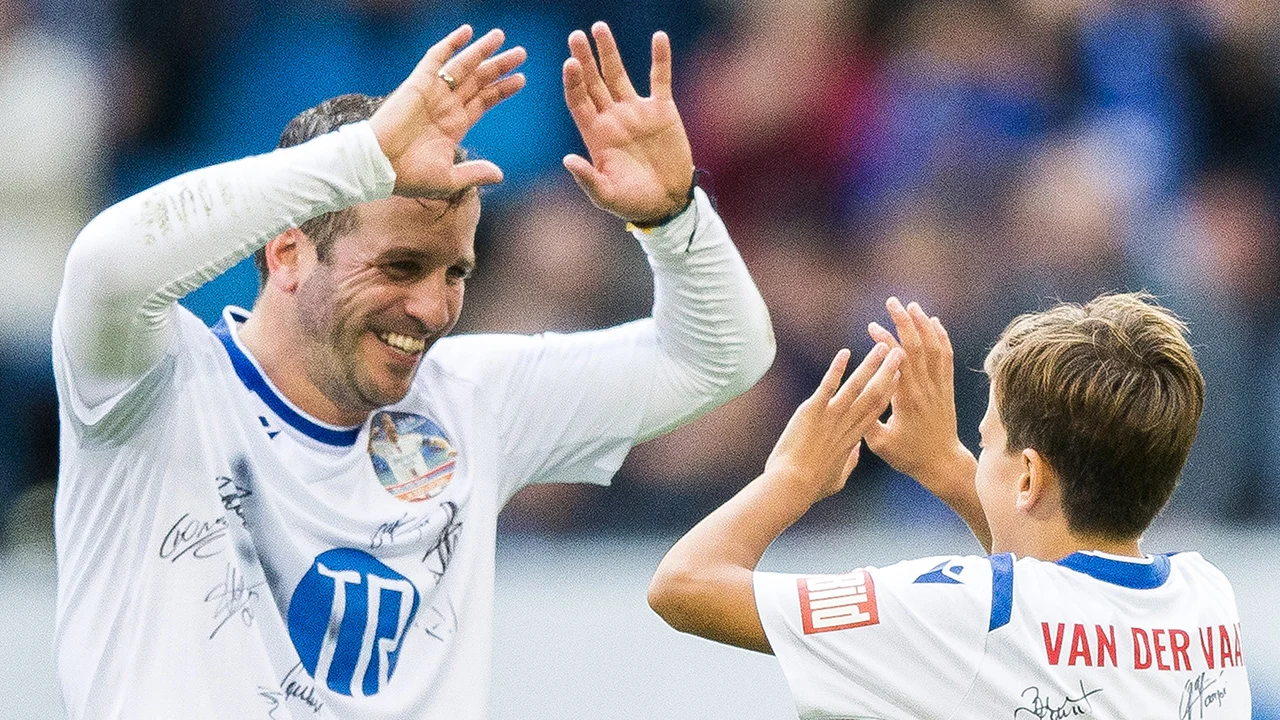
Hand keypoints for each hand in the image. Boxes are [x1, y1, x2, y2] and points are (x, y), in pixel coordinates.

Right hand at [370, 25, 526, 197]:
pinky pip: (436, 58)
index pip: (484, 101)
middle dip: (500, 66)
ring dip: (482, 50)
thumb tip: (500, 175)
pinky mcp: (418, 83)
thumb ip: (474, 174)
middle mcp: (446, 105)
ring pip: (463, 66)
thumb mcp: (448, 179)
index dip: (502, 89)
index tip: (521, 79)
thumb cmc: (409, 177)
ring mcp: (433, 93)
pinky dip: (451, 44)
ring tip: (501, 36)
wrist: (379, 166)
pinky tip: (467, 31)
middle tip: (521, 53)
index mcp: (454, 125)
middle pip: (479, 80)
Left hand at [561, 22, 695, 223]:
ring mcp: (636, 111)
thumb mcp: (607, 195)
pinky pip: (660, 78)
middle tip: (575, 36)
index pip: (579, 102)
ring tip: (599, 27)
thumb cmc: (632, 202)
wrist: (667, 202)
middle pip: (593, 82)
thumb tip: (567, 160)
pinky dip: (660, 58)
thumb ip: (588, 179)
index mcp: (595, 135)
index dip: (573, 83)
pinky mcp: (662, 110)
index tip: (569, 63)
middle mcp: (612, 118)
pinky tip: (659, 37)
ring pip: (618, 74)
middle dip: (584, 59)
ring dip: (609, 51)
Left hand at [764, 344, 902, 503]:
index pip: (876, 411)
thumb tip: (855, 451)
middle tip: (900, 354)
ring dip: (870, 365)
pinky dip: (836, 368)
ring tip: (882, 347)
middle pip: (874, 394)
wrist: (792, 485)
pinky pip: (827, 385)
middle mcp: (847, 425)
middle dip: (888, 372)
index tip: (901, 377)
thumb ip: (849, 462)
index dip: (890, 392)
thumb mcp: (836, 478)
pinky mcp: (813, 411)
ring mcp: (831, 416)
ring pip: (856, 386)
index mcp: (853, 439)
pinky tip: (845, 353)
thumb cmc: (811, 486)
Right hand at [863, 299, 981, 517]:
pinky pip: (946, 358)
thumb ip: (866, 421)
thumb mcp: (881, 444)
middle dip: (904, 321)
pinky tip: (935, 324)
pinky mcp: (946, 388)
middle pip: (917, 346)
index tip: (872, 326)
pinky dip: (941, 338)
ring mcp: (938, 387)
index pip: (897, 361)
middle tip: (892, 302)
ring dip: (924, 324)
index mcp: (907, 399)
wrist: (942, 463)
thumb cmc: (908, 456)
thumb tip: (849, 400)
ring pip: (934, 348)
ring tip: (912, 305)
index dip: (885, 340)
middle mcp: (925, 388)